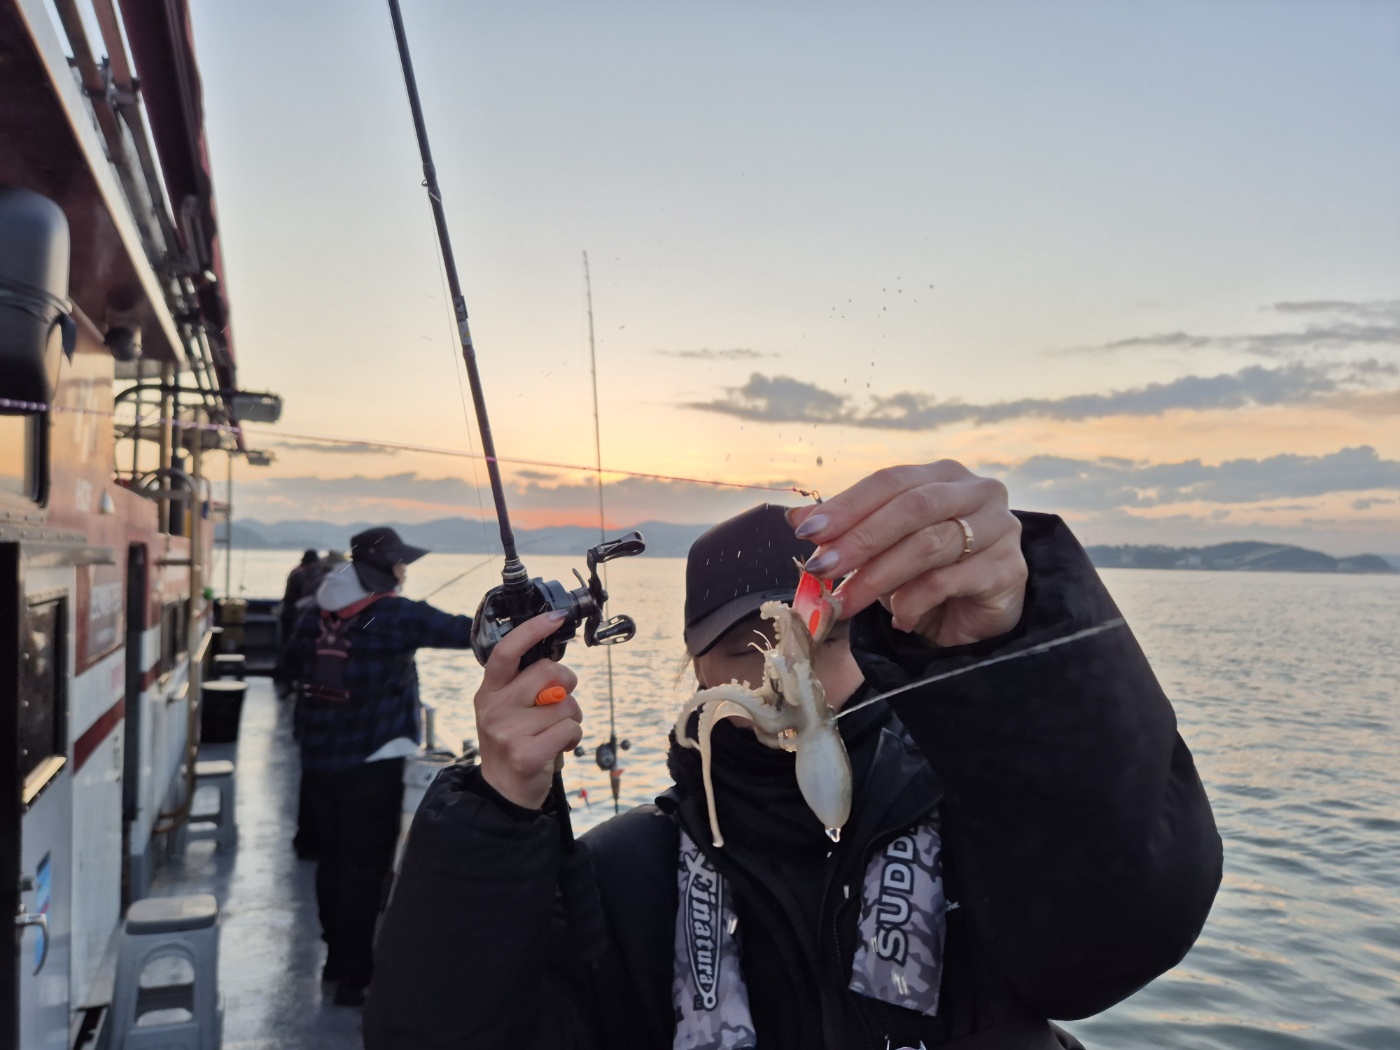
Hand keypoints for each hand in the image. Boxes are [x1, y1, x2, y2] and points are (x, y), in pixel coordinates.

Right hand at [474, 610, 582, 809]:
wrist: (503, 793)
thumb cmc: (515, 743)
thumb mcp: (506, 709)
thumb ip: (524, 685)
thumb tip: (556, 661)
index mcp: (488, 691)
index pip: (507, 651)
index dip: (533, 630)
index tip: (556, 618)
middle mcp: (493, 708)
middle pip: (547, 672)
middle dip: (568, 683)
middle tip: (562, 701)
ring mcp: (507, 731)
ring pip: (566, 704)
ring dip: (573, 717)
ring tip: (556, 732)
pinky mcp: (525, 753)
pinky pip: (570, 728)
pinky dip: (574, 737)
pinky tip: (561, 747)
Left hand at [787, 462, 1026, 646]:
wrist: (977, 614)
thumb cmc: (927, 572)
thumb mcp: (882, 548)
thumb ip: (847, 529)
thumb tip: (795, 517)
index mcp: (943, 475)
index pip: (890, 481)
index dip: (847, 505)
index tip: (807, 532)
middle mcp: (978, 492)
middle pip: (911, 508)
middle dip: (859, 539)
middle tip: (821, 568)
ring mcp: (1000, 528)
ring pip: (928, 545)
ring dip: (878, 577)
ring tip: (845, 602)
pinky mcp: (1009, 569)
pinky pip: (950, 581)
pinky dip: (915, 600)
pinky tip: (898, 618)